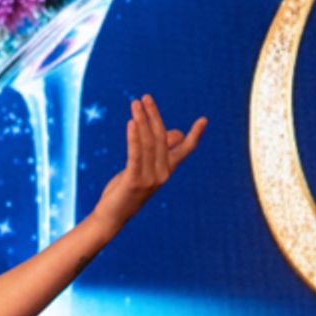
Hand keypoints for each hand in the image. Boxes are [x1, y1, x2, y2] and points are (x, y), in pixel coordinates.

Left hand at [94, 95, 206, 228]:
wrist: (111, 218)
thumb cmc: (124, 192)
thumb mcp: (141, 170)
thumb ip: (154, 154)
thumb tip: (174, 133)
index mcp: (166, 171)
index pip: (185, 151)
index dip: (194, 135)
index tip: (203, 120)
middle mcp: (162, 174)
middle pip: (162, 138)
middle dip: (153, 115)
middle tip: (144, 97)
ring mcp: (150, 179)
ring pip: (148, 143)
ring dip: (141, 121)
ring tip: (134, 104)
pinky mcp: (134, 181)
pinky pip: (136, 155)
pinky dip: (134, 137)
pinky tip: (131, 122)